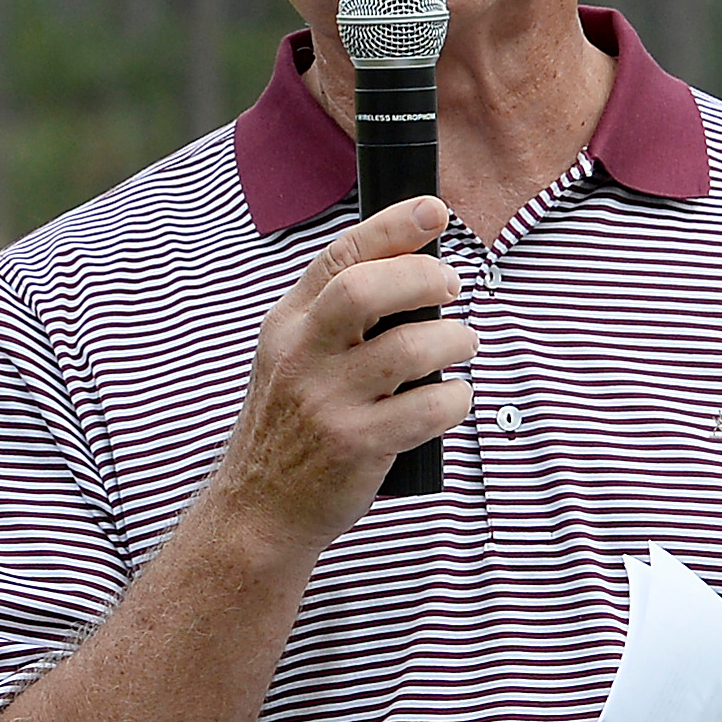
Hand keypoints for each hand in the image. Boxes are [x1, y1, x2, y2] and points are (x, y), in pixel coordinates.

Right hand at [209, 195, 476, 550]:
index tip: (433, 210)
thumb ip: (336, 317)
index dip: (392, 226)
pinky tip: (452, 398)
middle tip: (452, 285)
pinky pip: (429, 409)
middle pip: (366, 290)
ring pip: (410, 348)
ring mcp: (327, 402)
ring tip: (463, 345)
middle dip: (423, 276)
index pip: (339, 256)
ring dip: (455, 339)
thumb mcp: (292, 358)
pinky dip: (456, 398)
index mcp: (288, 324)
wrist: (258, 510)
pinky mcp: (357, 446)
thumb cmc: (293, 427)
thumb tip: (416, 270)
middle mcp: (302, 356)